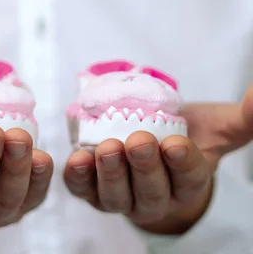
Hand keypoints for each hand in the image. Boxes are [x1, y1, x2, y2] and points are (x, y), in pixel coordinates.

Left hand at [64, 85, 252, 234]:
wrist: (151, 143)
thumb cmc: (186, 134)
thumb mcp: (217, 125)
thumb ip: (245, 115)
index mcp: (189, 183)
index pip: (188, 177)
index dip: (182, 162)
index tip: (175, 143)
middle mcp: (156, 197)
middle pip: (151, 190)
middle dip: (144, 166)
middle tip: (139, 140)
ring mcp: (122, 197)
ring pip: (115, 195)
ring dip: (110, 173)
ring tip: (107, 148)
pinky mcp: (93, 190)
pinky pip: (84, 190)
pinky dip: (79, 178)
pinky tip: (77, 159)